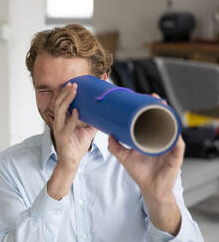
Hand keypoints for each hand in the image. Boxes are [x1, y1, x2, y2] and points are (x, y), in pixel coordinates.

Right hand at [53, 82, 96, 169]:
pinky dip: (72, 118)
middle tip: (75, 84)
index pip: (65, 102)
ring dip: (67, 100)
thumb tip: (105, 112)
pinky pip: (66, 126)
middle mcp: (60, 122)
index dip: (68, 91)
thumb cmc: (77, 146)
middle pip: (59, 102)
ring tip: (74, 91)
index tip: (77, 81)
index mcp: (64, 118)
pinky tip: (77, 111)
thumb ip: (94, 121)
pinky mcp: (62, 137)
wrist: (71, 162)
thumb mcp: (88, 130)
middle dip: (66, 92)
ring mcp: (59, 129)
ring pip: (60, 110)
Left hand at [108, 93, 182, 234]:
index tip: (144, 98)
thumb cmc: (140, 173)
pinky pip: (178, 146)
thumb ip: (115, 146)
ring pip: (172, 129)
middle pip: (163, 120)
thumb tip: (108, 134)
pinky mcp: (175, 157)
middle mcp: (161, 140)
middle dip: (160, 108)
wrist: (151, 189)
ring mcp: (169, 147)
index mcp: (151, 139)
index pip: (152, 120)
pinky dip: (177, 139)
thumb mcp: (125, 157)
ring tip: (163, 108)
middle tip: (154, 98)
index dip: (149, 109)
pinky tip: (174, 132)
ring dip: (170, 118)